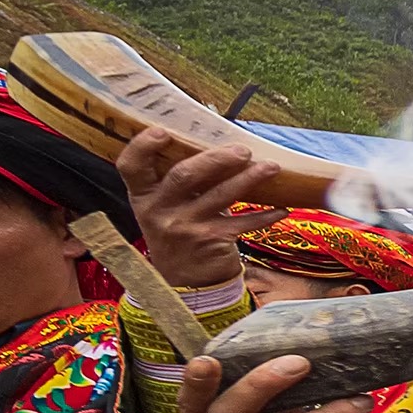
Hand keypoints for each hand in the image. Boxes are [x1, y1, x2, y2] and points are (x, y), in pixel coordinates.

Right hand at [116, 128, 288, 289]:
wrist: (185, 281)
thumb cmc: (179, 231)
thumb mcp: (165, 207)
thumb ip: (180, 181)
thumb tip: (216, 144)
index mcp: (144, 196)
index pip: (130, 167)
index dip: (143, 147)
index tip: (162, 131)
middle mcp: (159, 211)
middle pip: (184, 175)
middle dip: (216, 158)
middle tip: (242, 150)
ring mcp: (184, 227)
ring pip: (220, 195)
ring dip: (250, 178)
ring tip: (272, 166)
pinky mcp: (211, 241)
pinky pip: (243, 223)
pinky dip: (265, 215)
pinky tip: (282, 208)